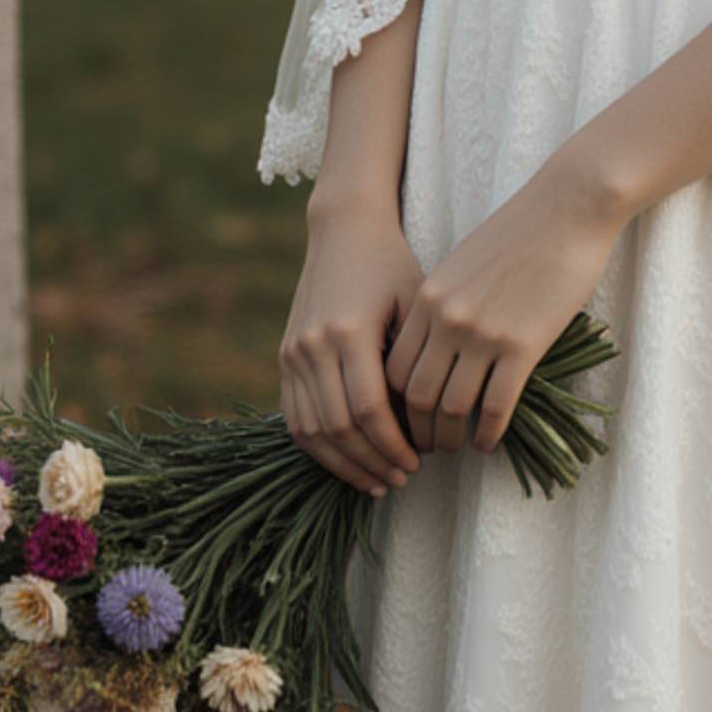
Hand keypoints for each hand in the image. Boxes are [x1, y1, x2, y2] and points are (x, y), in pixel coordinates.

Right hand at [279, 197, 427, 494]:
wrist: (344, 231)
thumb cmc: (392, 265)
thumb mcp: (414, 302)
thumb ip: (414, 358)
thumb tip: (427, 421)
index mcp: (348, 331)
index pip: (368, 410)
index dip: (393, 444)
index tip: (418, 462)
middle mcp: (313, 346)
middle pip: (338, 426)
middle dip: (372, 460)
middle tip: (403, 478)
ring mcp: (293, 353)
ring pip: (311, 430)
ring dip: (344, 463)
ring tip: (377, 479)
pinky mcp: (284, 357)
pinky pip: (294, 417)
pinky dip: (318, 447)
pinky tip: (347, 460)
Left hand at [384, 152, 627, 459]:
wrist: (568, 207)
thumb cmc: (520, 231)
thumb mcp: (464, 264)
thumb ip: (444, 303)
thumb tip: (437, 348)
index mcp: (428, 298)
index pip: (394, 368)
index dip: (394, 404)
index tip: (405, 420)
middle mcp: (447, 320)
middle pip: (415, 395)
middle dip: (417, 431)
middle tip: (426, 448)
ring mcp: (483, 334)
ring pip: (452, 407)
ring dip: (450, 438)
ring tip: (456, 449)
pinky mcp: (522, 345)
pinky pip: (496, 406)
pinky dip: (488, 433)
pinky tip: (489, 443)